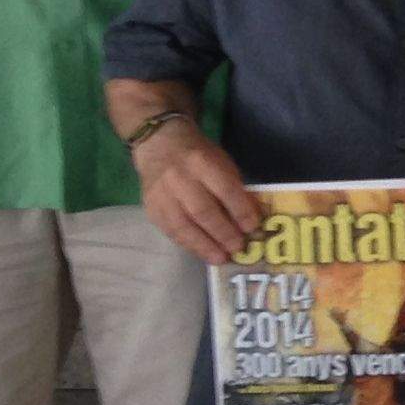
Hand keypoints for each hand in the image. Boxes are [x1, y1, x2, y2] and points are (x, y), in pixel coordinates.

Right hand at [136, 123, 262, 264]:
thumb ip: (237, 190)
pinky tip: (202, 252)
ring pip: (183, 226)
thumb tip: (253, 219)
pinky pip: (171, 231)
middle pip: (203, 211)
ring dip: (204, 245)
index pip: (224, 190)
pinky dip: (189, 244)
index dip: (240, 211)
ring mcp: (161, 195)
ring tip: (221, 258)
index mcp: (202, 162)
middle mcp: (179, 179)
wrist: (159, 145)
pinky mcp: (151, 208)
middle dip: (223, 233)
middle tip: (238, 248)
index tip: (253, 228)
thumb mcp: (223, 164)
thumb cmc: (199, 157)